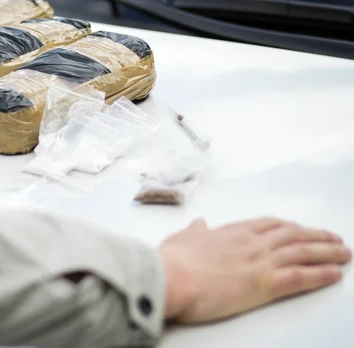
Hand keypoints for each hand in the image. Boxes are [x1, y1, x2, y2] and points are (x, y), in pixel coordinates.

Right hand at [161, 218, 350, 321]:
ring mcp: (260, 261)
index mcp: (231, 232)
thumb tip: (199, 225)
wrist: (172, 277)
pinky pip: (301, 277)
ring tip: (343, 253)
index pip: (268, 224)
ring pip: (303, 252)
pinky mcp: (265, 283)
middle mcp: (251, 243)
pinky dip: (321, 274)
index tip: (298, 228)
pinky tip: (335, 273)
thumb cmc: (172, 261)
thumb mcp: (181, 239)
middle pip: (292, 235)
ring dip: (327, 251)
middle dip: (315, 236)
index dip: (287, 226)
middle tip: (332, 238)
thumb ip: (195, 232)